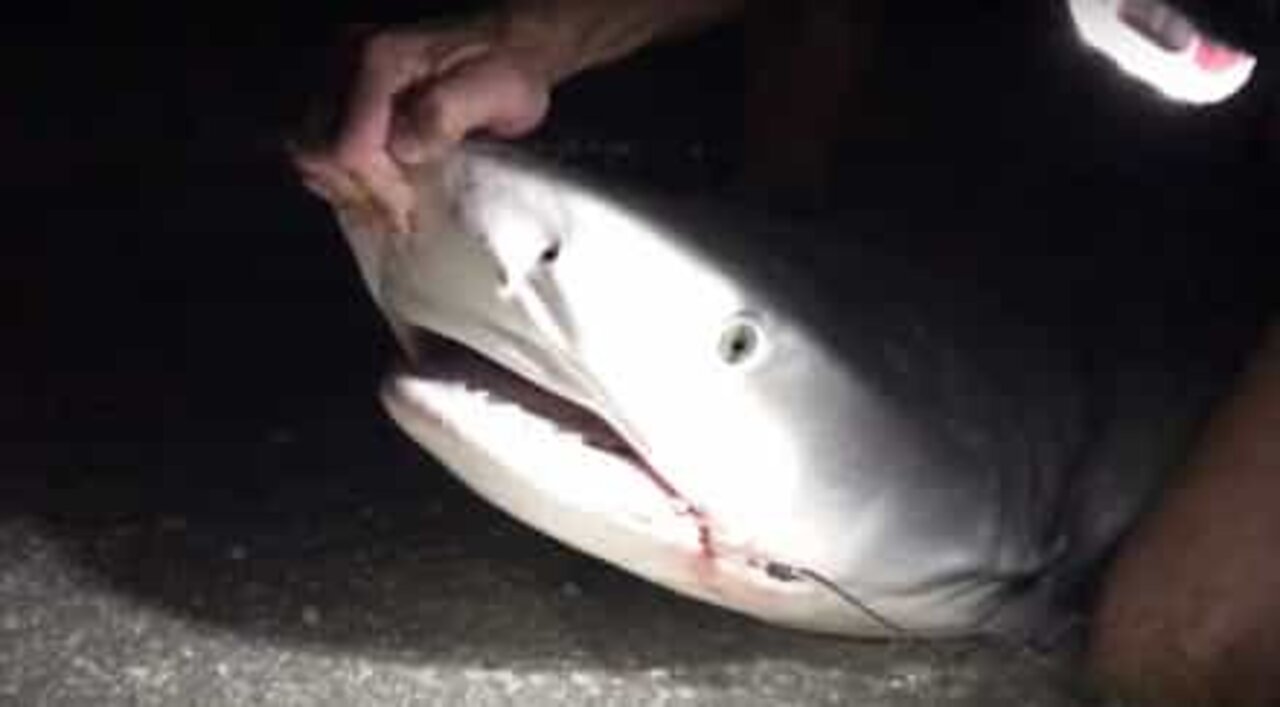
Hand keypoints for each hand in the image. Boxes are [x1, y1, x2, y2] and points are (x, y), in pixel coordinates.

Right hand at [290, 16, 558, 235]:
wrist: (507, 45)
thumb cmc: (507, 69)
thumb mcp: (497, 89)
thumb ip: (447, 114)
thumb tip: (405, 147)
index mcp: (381, 59)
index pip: (349, 145)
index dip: (378, 190)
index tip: (411, 213)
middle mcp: (345, 59)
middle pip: (315, 149)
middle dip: (358, 193)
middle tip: (400, 216)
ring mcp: (335, 72)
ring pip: (305, 148)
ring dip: (343, 186)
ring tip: (387, 204)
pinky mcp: (336, 89)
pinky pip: (312, 142)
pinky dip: (337, 173)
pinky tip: (373, 187)